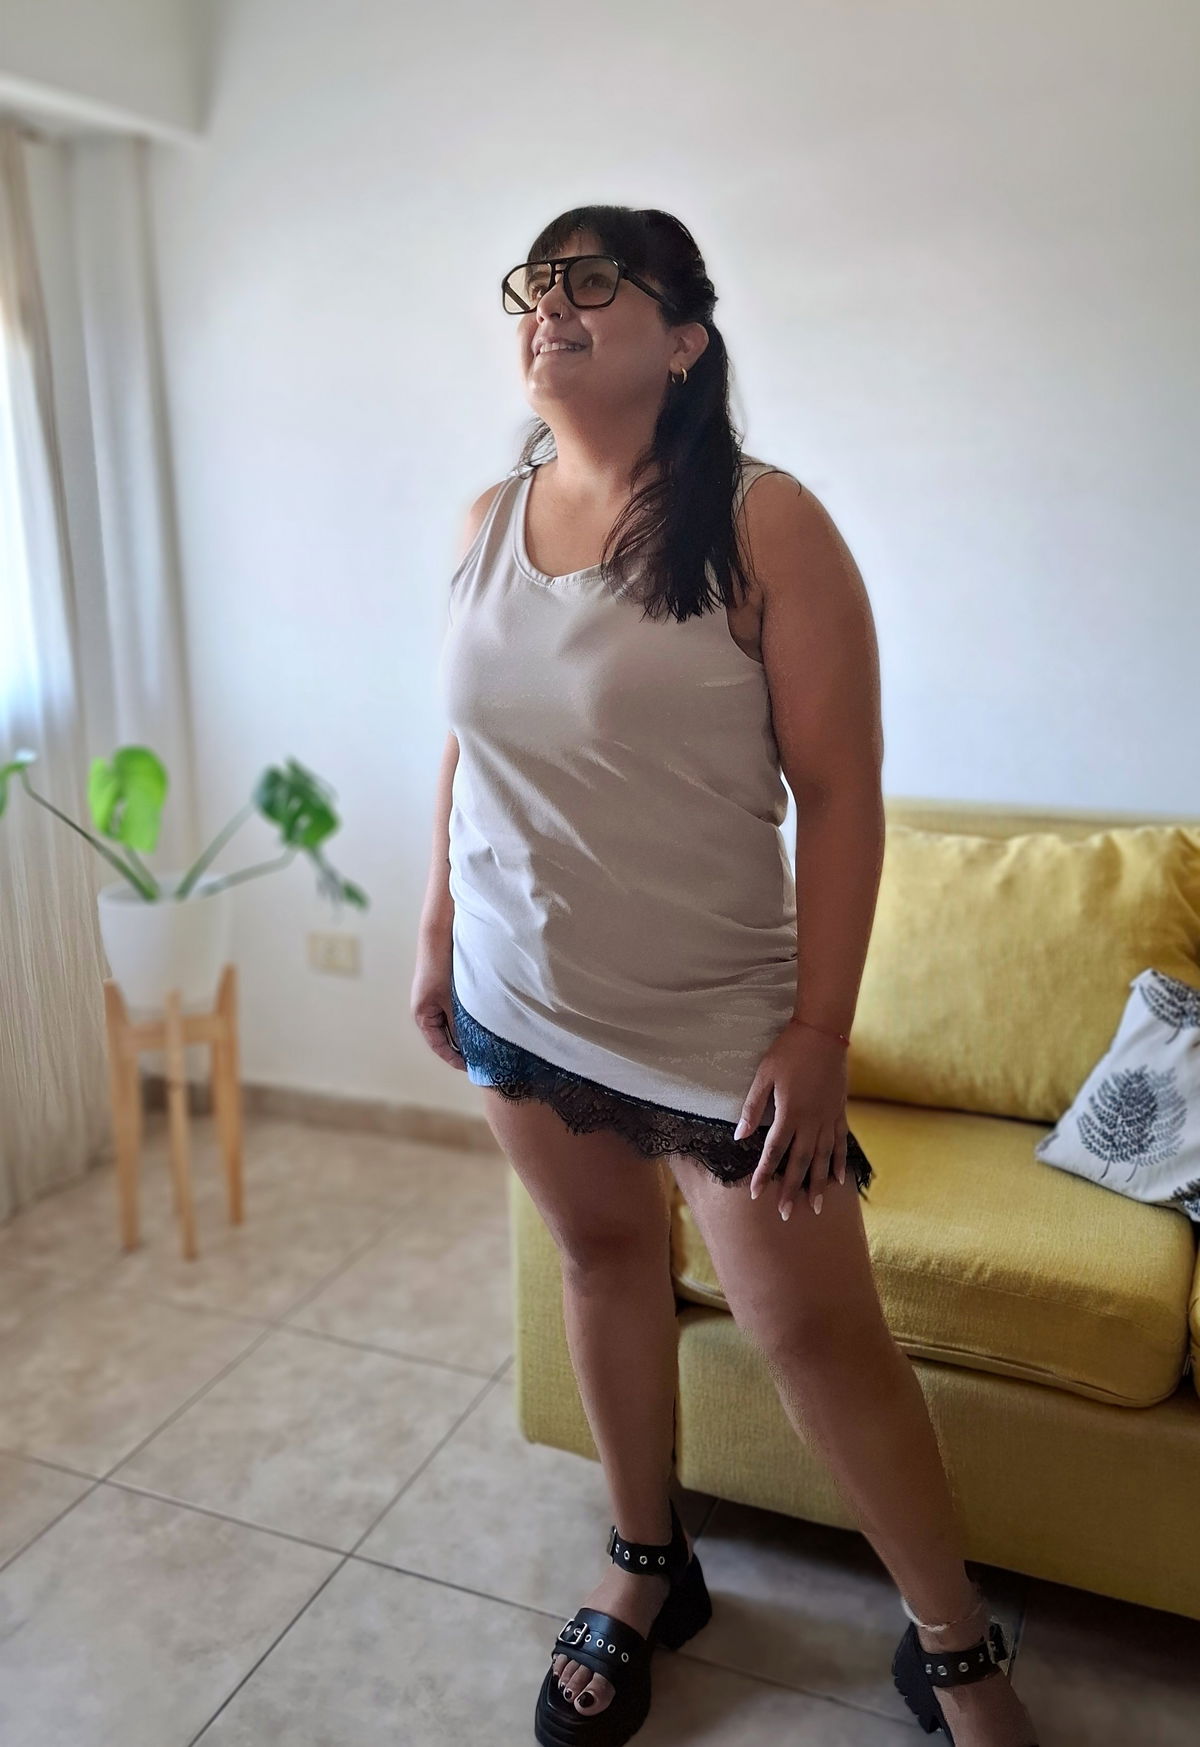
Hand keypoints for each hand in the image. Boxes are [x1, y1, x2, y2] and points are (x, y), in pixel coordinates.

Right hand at [410, 925, 467, 1071]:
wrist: (438, 938)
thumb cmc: (440, 968)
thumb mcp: (452, 1001)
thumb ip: (460, 1024)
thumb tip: (470, 1046)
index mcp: (422, 1015)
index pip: (438, 1045)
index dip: (453, 1058)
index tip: (469, 1067)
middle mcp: (427, 1010)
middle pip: (444, 1036)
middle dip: (461, 1047)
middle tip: (481, 1058)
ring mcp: (434, 1001)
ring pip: (451, 1024)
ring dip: (465, 1032)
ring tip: (483, 1044)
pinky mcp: (443, 992)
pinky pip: (454, 1012)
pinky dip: (466, 1019)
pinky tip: (481, 1022)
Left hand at [732, 1018, 848, 1220]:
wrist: (823, 1034)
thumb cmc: (788, 1052)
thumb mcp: (764, 1076)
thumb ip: (753, 1107)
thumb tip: (739, 1135)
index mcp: (790, 1113)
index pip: (774, 1151)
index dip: (765, 1174)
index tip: (757, 1195)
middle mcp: (811, 1121)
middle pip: (800, 1162)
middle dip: (792, 1190)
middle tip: (786, 1215)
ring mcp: (828, 1118)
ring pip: (823, 1158)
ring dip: (818, 1184)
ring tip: (815, 1207)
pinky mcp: (840, 1112)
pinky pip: (841, 1143)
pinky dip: (839, 1162)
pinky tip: (837, 1179)